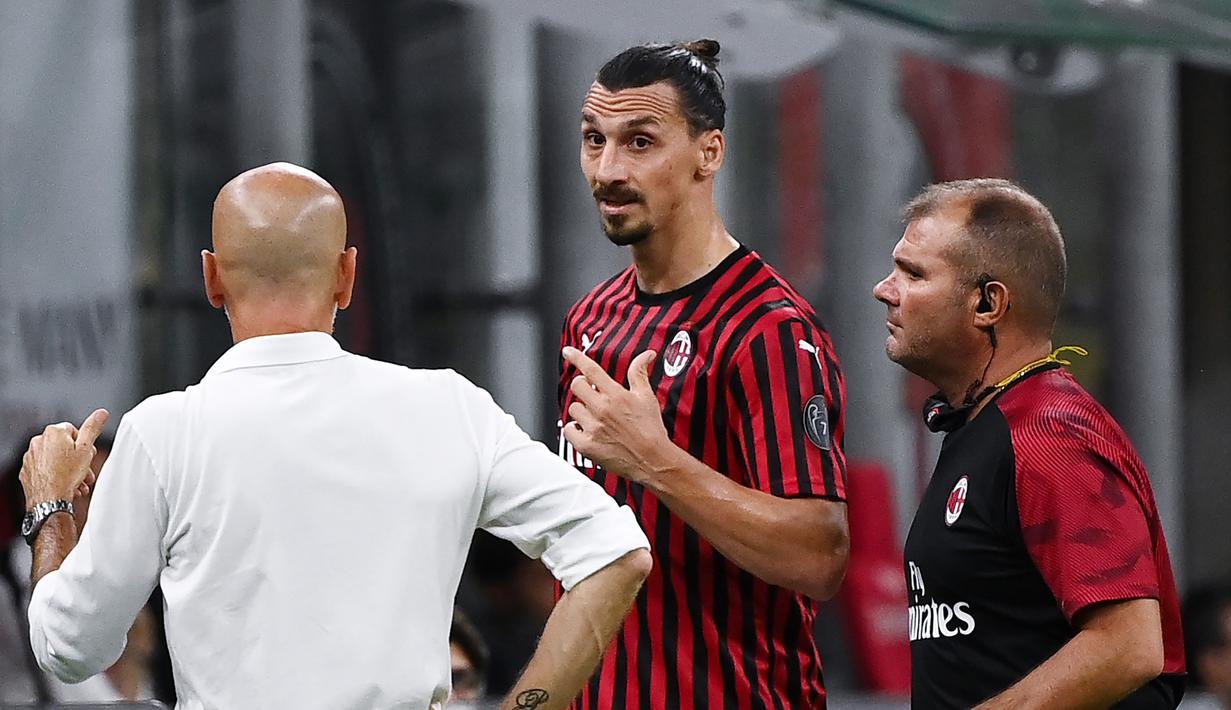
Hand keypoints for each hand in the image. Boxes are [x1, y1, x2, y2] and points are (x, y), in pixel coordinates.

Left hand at [20, 409, 109, 508]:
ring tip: (77, 481)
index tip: (87, 455)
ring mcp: (31, 457)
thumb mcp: (86, 449)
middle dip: (77, 459)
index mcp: (53, 432)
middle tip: (84, 470)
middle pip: (64, 446)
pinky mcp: (27, 471)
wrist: (49, 500)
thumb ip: (93, 428)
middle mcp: (38, 441)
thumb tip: (101, 414)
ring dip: (68, 469)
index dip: (84, 444)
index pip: (74, 430)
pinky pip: (45, 469)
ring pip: (55, 459)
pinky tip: (65, 484)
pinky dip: (55, 475)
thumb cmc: (66, 476)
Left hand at [561, 347, 674, 483]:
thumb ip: (639, 373)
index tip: (568, 352)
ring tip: (594, 418)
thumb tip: (646, 355)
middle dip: (583, 387)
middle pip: (577, 386)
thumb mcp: (647, 397)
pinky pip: (568, 429)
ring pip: (573, 408)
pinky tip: (586, 431)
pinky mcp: (586, 445)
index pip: (591, 370)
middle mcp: (602, 409)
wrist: (652, 460)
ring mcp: (593, 427)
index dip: (576, 357)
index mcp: (616, 395)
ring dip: (581, 410)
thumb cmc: (651, 430)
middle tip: (591, 395)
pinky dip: (574, 430)